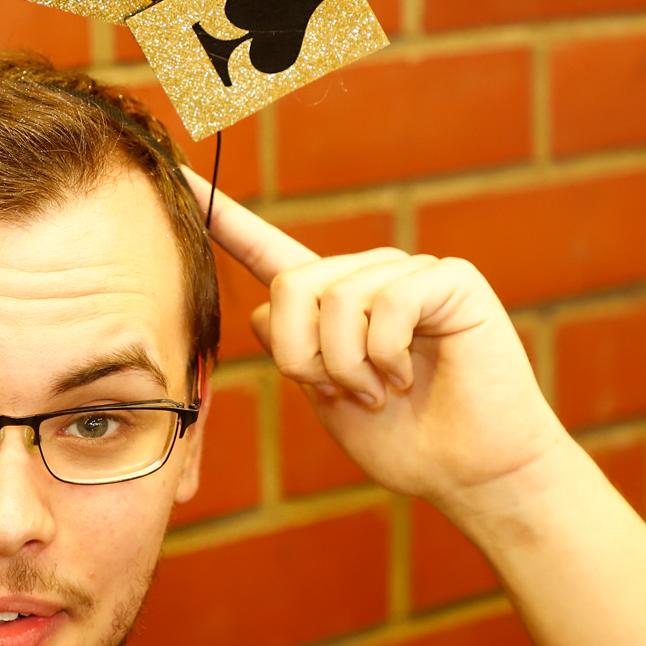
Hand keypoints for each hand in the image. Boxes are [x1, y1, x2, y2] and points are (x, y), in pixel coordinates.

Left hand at [187, 169, 569, 508]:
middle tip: (342, 392)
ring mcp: (408, 273)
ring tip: (382, 391)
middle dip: (304, 357)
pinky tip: (410, 376)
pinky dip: (388, 353)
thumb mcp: (327, 398)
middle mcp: (365, 275)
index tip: (175, 173)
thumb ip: (292, 352)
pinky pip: (389, 302)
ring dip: (350, 365)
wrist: (470, 472)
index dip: (222, 215)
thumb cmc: (404, 441)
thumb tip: (263, 310)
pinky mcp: (450, 280)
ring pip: (336, 298)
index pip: (265, 248)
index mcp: (329, 300)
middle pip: (290, 286)